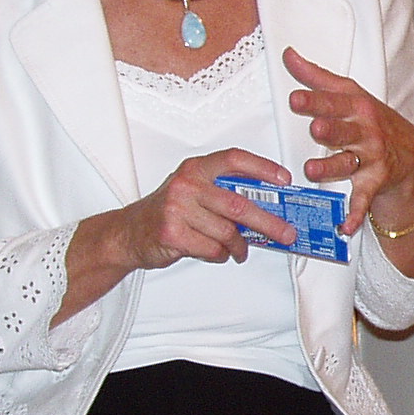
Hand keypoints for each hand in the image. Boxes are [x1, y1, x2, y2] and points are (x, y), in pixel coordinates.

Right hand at [121, 149, 299, 268]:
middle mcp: (187, 185)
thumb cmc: (166, 212)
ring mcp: (177, 208)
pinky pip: (212, 248)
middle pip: (239, 204)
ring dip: (238, 246)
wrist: (128, 233)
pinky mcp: (172, 233)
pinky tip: (216, 252)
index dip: (263, 168)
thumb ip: (223, 193)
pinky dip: (220, 254)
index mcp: (195, 169)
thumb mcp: (192, 191)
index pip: (235, 160)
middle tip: (285, 233)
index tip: (283, 180)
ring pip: (227, 232)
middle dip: (268, 223)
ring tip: (239, 250)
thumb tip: (266, 207)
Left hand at [283, 46, 413, 237]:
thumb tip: (289, 54)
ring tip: (310, 171)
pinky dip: (354, 215)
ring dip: (330, 168)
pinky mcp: (374, 184)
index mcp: (357, 109)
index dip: (315, 101)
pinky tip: (344, 227)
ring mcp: (371, 160)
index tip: (295, 98)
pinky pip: (362, 201)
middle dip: (330, 130)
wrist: (411, 155)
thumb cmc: (372, 122)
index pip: (334, 102)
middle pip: (344, 131)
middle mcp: (365, 133)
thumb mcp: (350, 95)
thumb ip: (317, 77)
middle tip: (315, 129)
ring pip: (347, 164)